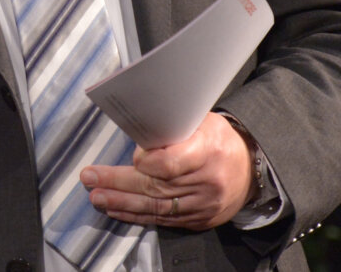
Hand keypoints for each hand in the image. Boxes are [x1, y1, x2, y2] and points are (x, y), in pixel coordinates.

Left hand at [79, 113, 254, 229]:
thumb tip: (138, 129)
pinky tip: (118, 211)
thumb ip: (171, 126)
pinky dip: (138, 215)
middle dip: (118, 183)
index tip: (133, 156)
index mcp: (208, 151)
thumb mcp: (201, 120)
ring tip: (97, 197)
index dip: (147, 162)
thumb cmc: (219, 138)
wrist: (249, 168)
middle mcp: (206, 182)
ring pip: (156, 206)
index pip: (171, 163)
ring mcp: (203, 205)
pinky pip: (164, 220)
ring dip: (122, 203)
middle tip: (91, 178)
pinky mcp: (198, 219)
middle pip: (156, 186)